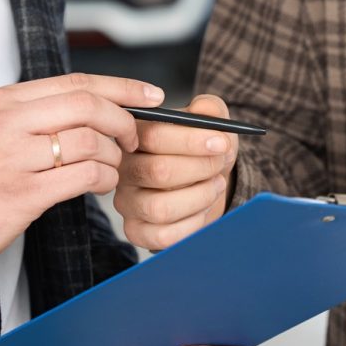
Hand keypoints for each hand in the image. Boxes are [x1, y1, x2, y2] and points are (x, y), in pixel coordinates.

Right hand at [0, 73, 162, 275]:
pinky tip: (101, 185)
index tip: (149, 95)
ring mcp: (12, 157)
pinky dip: (104, 179)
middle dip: (125, 121)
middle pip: (87, 105)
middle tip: (135, 139)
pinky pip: (83, 176)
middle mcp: (5, 123)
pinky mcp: (21, 194)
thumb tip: (94, 106)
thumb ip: (33, 115)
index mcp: (0, 101)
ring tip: (111, 169)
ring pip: (90, 141)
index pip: (74, 82)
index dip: (121, 86)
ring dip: (115, 157)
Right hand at [115, 94, 237, 250]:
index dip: (191, 140)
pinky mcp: (136, 231)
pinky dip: (193, 223)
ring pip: (160, 208)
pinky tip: (203, 209)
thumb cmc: (204, 153)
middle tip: (220, 164)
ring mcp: (127, 202)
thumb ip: (210, 110)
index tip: (221, 142)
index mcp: (136, 136)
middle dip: (200, 168)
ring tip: (215, 185)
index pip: (153, 135)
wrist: (207, 184)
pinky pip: (164, 235)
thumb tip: (204, 110)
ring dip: (199, 196)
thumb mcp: (212, 125)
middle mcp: (124, 169)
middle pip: (158, 172)